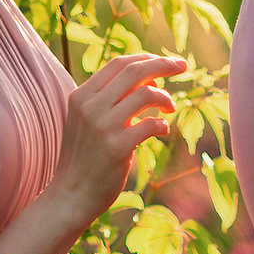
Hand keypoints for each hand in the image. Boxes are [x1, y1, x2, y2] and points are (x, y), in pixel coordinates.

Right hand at [45, 52, 185, 218]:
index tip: (166, 61)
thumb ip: (109, 99)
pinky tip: (161, 130)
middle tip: (183, 65)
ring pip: (146, 94)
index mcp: (81, 96)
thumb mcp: (87, 120)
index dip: (145, 58)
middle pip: (134, 71)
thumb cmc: (85, 156)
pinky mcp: (117, 147)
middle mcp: (90, 106)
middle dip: (163, 64)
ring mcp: (103, 126)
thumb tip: (149, 78)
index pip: (118, 64)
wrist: (71, 195)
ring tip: (169, 108)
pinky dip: (162, 124)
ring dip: (165, 97)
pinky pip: (151, 124)